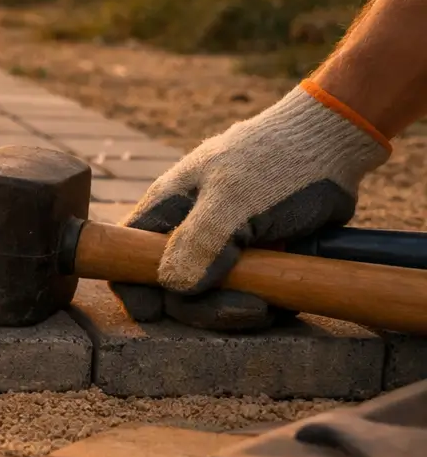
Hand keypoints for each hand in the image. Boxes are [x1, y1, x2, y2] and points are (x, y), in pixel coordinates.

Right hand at [111, 83, 387, 329]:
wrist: (329, 146)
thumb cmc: (274, 162)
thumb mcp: (233, 199)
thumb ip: (199, 242)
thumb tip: (174, 287)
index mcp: (165, 210)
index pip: (125, 256)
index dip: (134, 286)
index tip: (159, 308)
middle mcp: (186, 232)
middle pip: (171, 290)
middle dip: (205, 308)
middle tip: (251, 308)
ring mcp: (220, 249)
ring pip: (210, 300)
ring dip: (239, 311)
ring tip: (273, 303)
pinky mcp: (253, 261)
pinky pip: (245, 296)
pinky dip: (263, 305)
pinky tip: (284, 297)